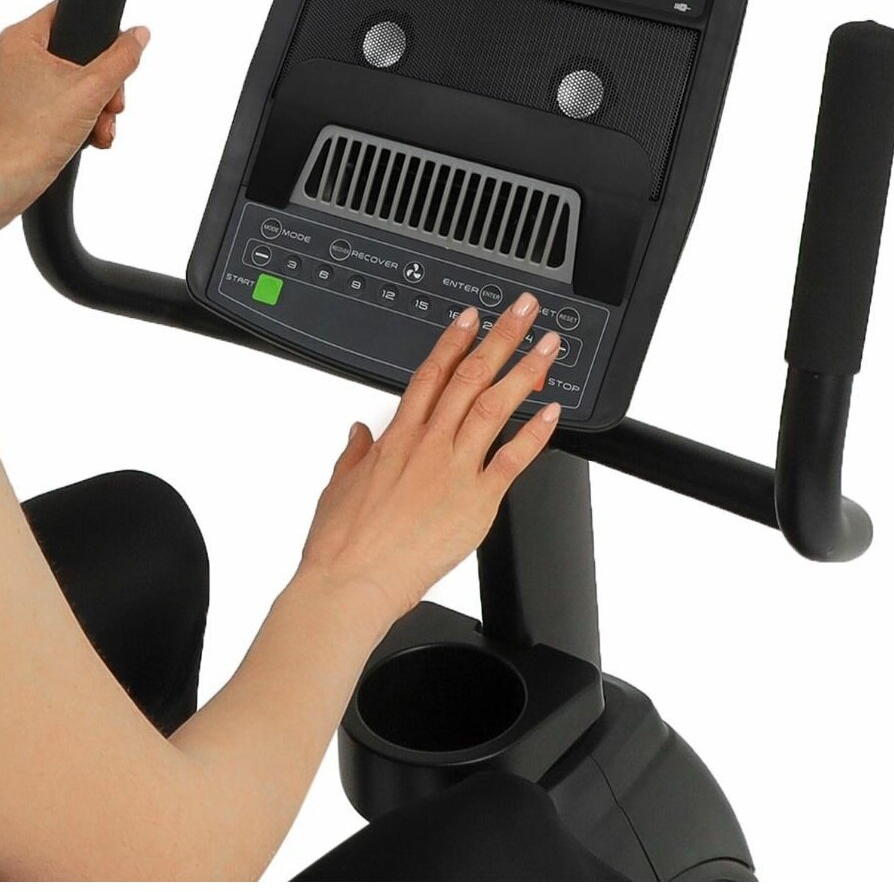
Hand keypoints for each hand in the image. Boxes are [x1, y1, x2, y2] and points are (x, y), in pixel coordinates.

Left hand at [0, 0, 149, 213]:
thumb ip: (121, 58)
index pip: (67, 12)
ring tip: (102, 128)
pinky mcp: (19, 111)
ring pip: (71, 83)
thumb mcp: (92, 90)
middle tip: (113, 104)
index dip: (99, 33)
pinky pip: (59, 104)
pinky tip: (91, 138)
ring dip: (96, 107)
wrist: (7, 181)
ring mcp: (14, 86)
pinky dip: (79, 120)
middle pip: (76, 54)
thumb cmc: (34, 133)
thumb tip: (139, 35)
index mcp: (20, 39)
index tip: (115, 58)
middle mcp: (12, 58)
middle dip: (103, 85)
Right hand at [297, 291, 561, 622]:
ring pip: (494, 406)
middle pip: (469, 376)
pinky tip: (552, 410)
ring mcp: (454, 470)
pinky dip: (534, 432)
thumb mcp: (340, 484)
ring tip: (548, 347)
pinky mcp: (476, 502)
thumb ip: (355, 452)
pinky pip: (512, 459)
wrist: (351, 581)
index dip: (454, 340)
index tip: (472, 317)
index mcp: (397, 437)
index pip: (431, 373)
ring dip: (524, 371)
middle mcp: (428, 445)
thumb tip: (360, 432)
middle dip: (499, 338)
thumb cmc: (342, 541)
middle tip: (523, 312)